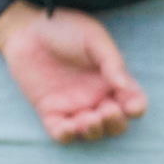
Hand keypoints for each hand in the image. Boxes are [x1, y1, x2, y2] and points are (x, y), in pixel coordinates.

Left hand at [0, 3, 146, 142]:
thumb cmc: (65, 28)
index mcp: (112, 80)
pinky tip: (68, 127)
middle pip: (115, 124)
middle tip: (107, 111)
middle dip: (116, 124)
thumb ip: (112, 62)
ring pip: (91, 132)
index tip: (130, 106)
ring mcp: (73, 106)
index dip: (136, 108)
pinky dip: (67, 136)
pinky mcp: (49, 110)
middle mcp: (96, 97)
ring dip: (94, 131)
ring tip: (88, 118)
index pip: (133, 102)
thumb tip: (125, 87)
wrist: (27, 27)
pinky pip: (60, 133)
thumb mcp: (94, 39)